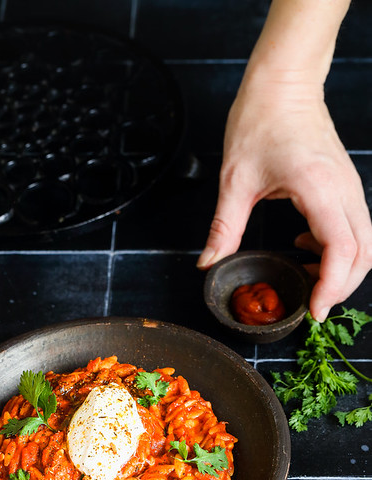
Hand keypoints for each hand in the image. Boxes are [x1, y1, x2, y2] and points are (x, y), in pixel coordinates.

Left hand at [197, 80, 371, 320]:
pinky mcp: (345, 185)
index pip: (341, 250)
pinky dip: (339, 249)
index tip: (314, 311)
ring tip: (307, 279)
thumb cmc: (261, 120)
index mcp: (319, 189)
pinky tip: (304, 247)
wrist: (283, 84)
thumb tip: (208, 263)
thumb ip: (223, 227)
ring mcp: (349, 187)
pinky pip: (355, 227)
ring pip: (366, 243)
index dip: (332, 287)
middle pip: (364, 254)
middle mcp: (343, 190)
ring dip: (343, 269)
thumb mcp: (234, 180)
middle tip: (310, 304)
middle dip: (341, 287)